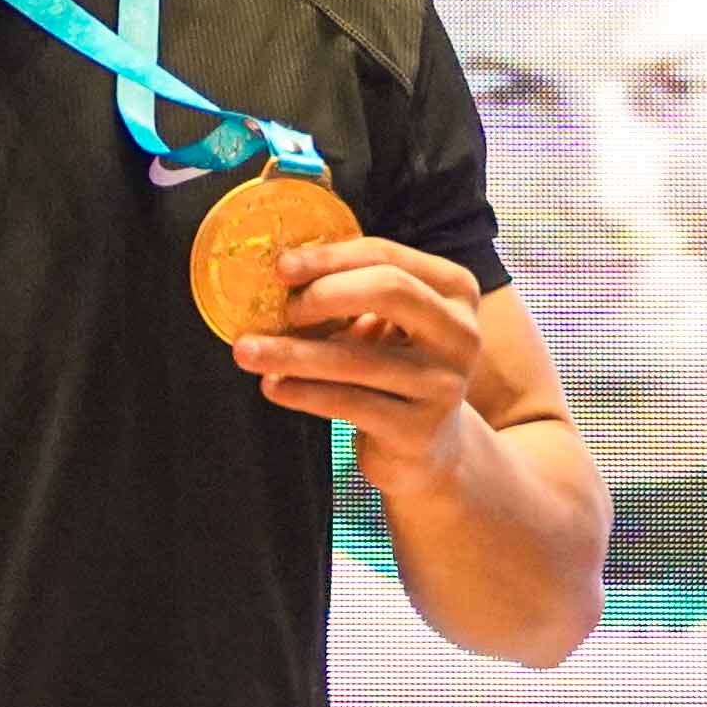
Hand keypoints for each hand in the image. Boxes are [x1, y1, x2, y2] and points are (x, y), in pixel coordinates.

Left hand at [234, 234, 484, 495]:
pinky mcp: (418, 430)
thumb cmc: (397, 369)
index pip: (388, 256)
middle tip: (281, 309)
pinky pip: (348, 403)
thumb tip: (281, 273)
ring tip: (246, 351)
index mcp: (454, 290)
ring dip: (293, 352)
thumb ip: (351, 293)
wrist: (430, 449)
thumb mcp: (389, 324)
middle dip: (325, 293)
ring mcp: (443, 384)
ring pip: (358, 358)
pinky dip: (303, 393)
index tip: (281, 266)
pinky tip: (273, 386)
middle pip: (390, 290)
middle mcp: (460, 333)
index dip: (330, 257)